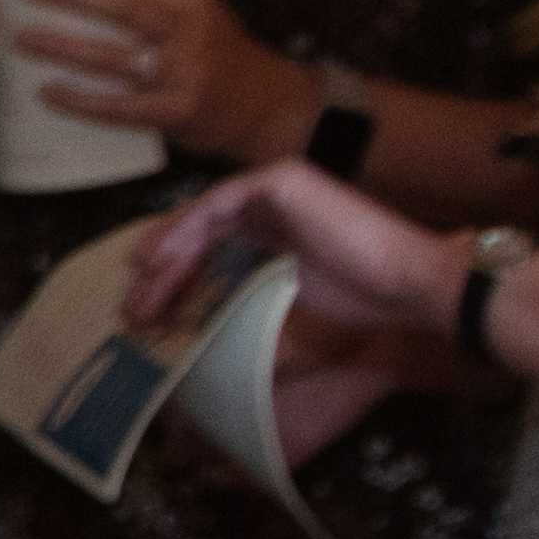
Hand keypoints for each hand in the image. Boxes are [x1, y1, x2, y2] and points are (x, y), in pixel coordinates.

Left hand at [13, 0, 308, 160]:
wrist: (266, 107)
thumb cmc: (215, 54)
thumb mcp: (195, 14)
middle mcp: (189, 29)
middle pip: (121, 6)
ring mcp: (184, 72)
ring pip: (113, 56)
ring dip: (62, 46)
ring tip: (20, 39)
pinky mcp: (177, 111)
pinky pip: (119, 106)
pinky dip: (81, 100)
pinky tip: (47, 93)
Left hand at [135, 164, 477, 466]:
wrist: (406, 284)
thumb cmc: (362, 303)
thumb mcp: (287, 311)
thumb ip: (248, 312)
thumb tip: (209, 356)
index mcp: (277, 232)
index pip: (213, 248)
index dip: (177, 275)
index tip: (147, 306)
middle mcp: (274, 206)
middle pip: (200, 233)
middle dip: (163, 269)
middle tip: (133, 304)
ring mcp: (277, 189)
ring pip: (202, 217)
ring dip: (167, 250)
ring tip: (139, 283)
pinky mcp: (282, 182)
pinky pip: (219, 203)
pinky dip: (188, 227)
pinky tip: (163, 258)